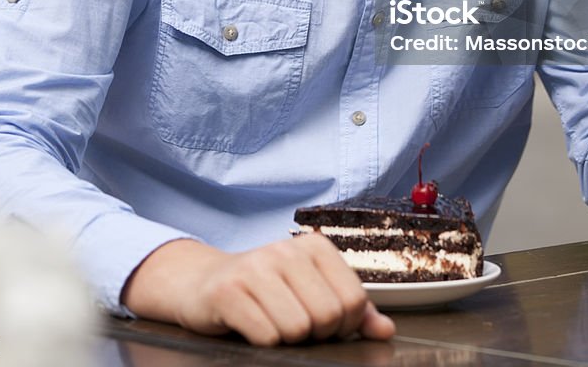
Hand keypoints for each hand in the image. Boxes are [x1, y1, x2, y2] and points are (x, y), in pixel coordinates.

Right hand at [122, 235, 395, 346]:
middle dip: (315, 334)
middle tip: (294, 325)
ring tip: (272, 323)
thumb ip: (352, 310)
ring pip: (298, 328)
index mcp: (315, 246)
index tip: (322, 323)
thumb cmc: (265, 289)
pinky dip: (263, 341)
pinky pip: (266, 336)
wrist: (203, 283)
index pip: (353, 301)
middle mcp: (287, 250)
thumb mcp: (311, 290)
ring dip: (287, 339)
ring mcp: (256, 267)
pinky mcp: (229, 290)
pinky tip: (252, 326)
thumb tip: (385, 330)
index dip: (342, 325)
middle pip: (328, 316)